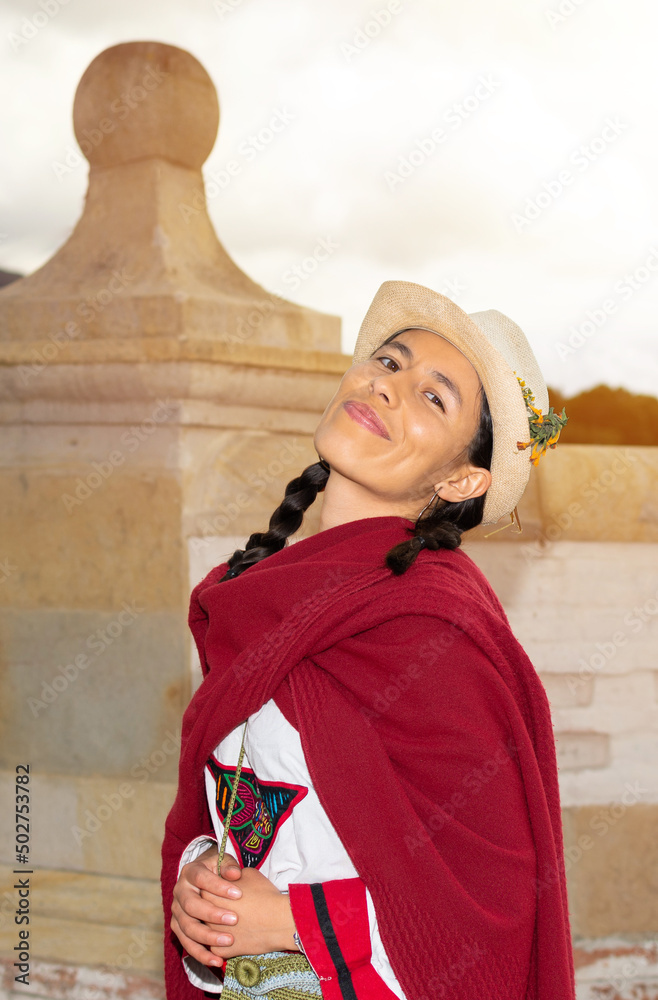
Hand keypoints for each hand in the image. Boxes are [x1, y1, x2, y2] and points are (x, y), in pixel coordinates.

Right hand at [171, 845, 243, 968]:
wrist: (204, 879)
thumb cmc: (218, 870)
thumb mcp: (223, 861)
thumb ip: (228, 866)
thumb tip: (235, 874)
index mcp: (190, 872)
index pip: (201, 878)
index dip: (218, 886)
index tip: (239, 894)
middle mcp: (179, 892)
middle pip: (191, 905)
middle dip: (212, 914)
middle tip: (235, 919)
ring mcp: (177, 912)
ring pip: (188, 928)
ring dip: (208, 937)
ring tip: (229, 941)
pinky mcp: (179, 928)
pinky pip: (187, 944)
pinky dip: (201, 954)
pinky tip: (218, 961)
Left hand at [201, 866, 298, 959]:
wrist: (278, 920)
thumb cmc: (264, 894)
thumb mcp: (248, 874)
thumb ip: (231, 875)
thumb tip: (230, 879)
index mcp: (209, 893)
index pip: (202, 891)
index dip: (212, 890)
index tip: (221, 891)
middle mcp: (206, 915)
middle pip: (200, 913)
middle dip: (209, 911)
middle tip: (224, 908)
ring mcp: (212, 935)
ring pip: (204, 933)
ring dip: (213, 929)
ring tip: (228, 925)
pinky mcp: (221, 951)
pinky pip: (214, 949)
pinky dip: (221, 946)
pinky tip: (230, 940)